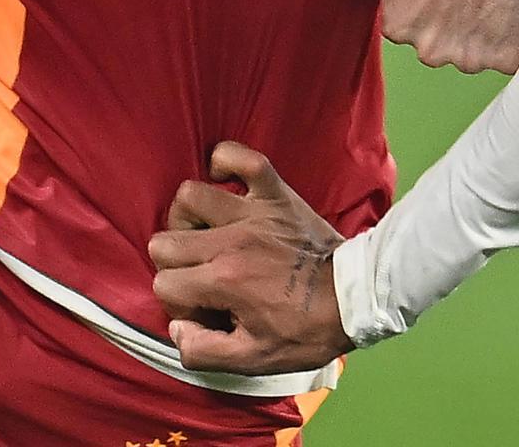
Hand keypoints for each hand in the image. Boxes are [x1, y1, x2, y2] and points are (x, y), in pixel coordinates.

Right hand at [149, 142, 350, 374]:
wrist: (354, 298)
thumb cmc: (305, 330)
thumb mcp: (254, 360)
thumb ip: (203, 351)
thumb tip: (177, 326)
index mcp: (224, 281)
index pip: (164, 283)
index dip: (178, 301)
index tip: (203, 309)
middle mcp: (232, 240)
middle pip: (165, 241)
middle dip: (175, 264)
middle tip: (201, 276)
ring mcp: (254, 211)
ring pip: (190, 196)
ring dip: (189, 218)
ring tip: (207, 235)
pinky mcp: (275, 193)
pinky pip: (241, 157)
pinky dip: (226, 163)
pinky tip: (224, 183)